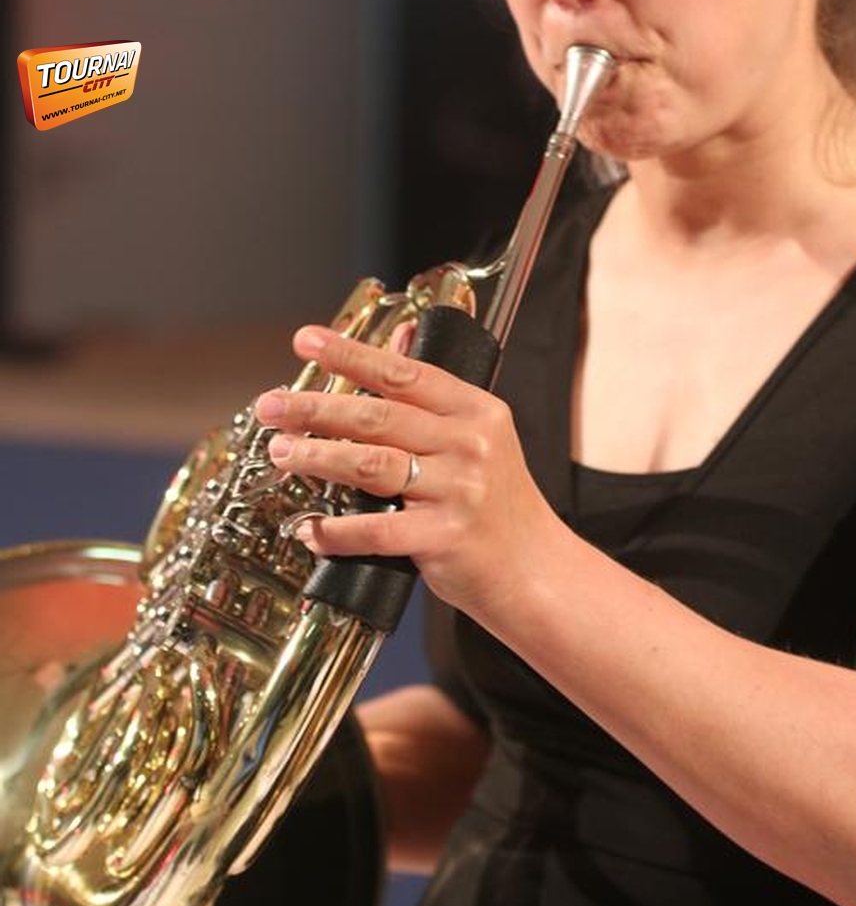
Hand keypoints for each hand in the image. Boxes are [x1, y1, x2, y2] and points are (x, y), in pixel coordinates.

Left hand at [253, 325, 563, 618]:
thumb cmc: (497, 501)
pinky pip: (377, 530)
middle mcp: (470, 444)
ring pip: (371, 465)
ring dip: (317, 458)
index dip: (351, 355)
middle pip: (378, 417)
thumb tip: (398, 339)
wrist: (534, 567)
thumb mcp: (479, 435)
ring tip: (282, 453)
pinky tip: (310, 528)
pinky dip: (337, 531)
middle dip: (315, 409)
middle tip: (271, 405)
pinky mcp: (445, 537)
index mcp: (476, 410)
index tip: (307, 341)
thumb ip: (434, 395)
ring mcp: (458, 491)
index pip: (404, 373)